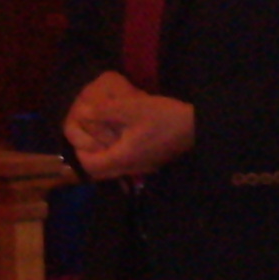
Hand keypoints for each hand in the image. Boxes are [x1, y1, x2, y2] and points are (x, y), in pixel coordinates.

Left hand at [64, 71, 195, 179]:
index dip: (80, 153)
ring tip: (104, 135)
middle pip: (101, 172)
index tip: (81, 136)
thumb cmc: (164, 117)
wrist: (198, 126)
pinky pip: (126, 164)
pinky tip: (124, 137)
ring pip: (114, 169)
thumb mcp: (132, 107)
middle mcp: (131, 167)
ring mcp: (143, 167)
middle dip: (91, 155)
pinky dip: (118, 154)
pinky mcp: (152, 162)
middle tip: (89, 137)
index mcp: (123, 157)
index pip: (90, 166)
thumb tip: (84, 112)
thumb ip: (105, 110)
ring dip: (105, 155)